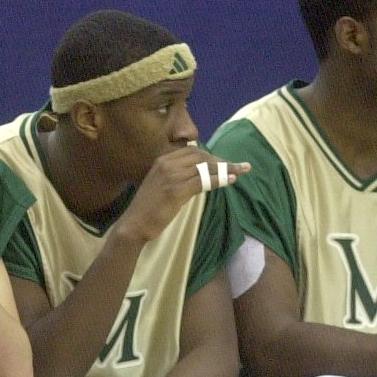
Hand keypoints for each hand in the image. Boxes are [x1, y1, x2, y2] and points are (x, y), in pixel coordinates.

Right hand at [117, 148, 251, 246]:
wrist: (134, 224)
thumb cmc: (148, 208)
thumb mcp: (161, 185)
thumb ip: (177, 176)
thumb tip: (202, 174)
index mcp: (162, 161)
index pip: (193, 152)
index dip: (212, 156)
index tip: (225, 163)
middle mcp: (166, 164)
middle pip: (201, 157)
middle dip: (222, 161)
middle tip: (238, 167)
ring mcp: (171, 176)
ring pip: (205, 168)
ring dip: (226, 169)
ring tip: (242, 171)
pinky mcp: (176, 191)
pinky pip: (203, 181)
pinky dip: (219, 180)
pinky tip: (231, 180)